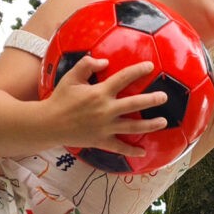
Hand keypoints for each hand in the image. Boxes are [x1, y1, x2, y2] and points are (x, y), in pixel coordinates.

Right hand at [43, 56, 167, 156]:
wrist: (49, 124)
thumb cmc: (60, 99)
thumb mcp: (71, 78)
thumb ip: (87, 65)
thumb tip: (104, 61)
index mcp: (100, 92)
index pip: (124, 78)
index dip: (138, 71)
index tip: (150, 67)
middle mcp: (106, 110)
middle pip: (135, 103)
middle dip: (152, 100)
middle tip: (164, 97)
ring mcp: (105, 127)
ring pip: (133, 126)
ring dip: (150, 125)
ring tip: (163, 122)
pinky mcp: (101, 140)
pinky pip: (119, 147)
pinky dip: (131, 151)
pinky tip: (143, 152)